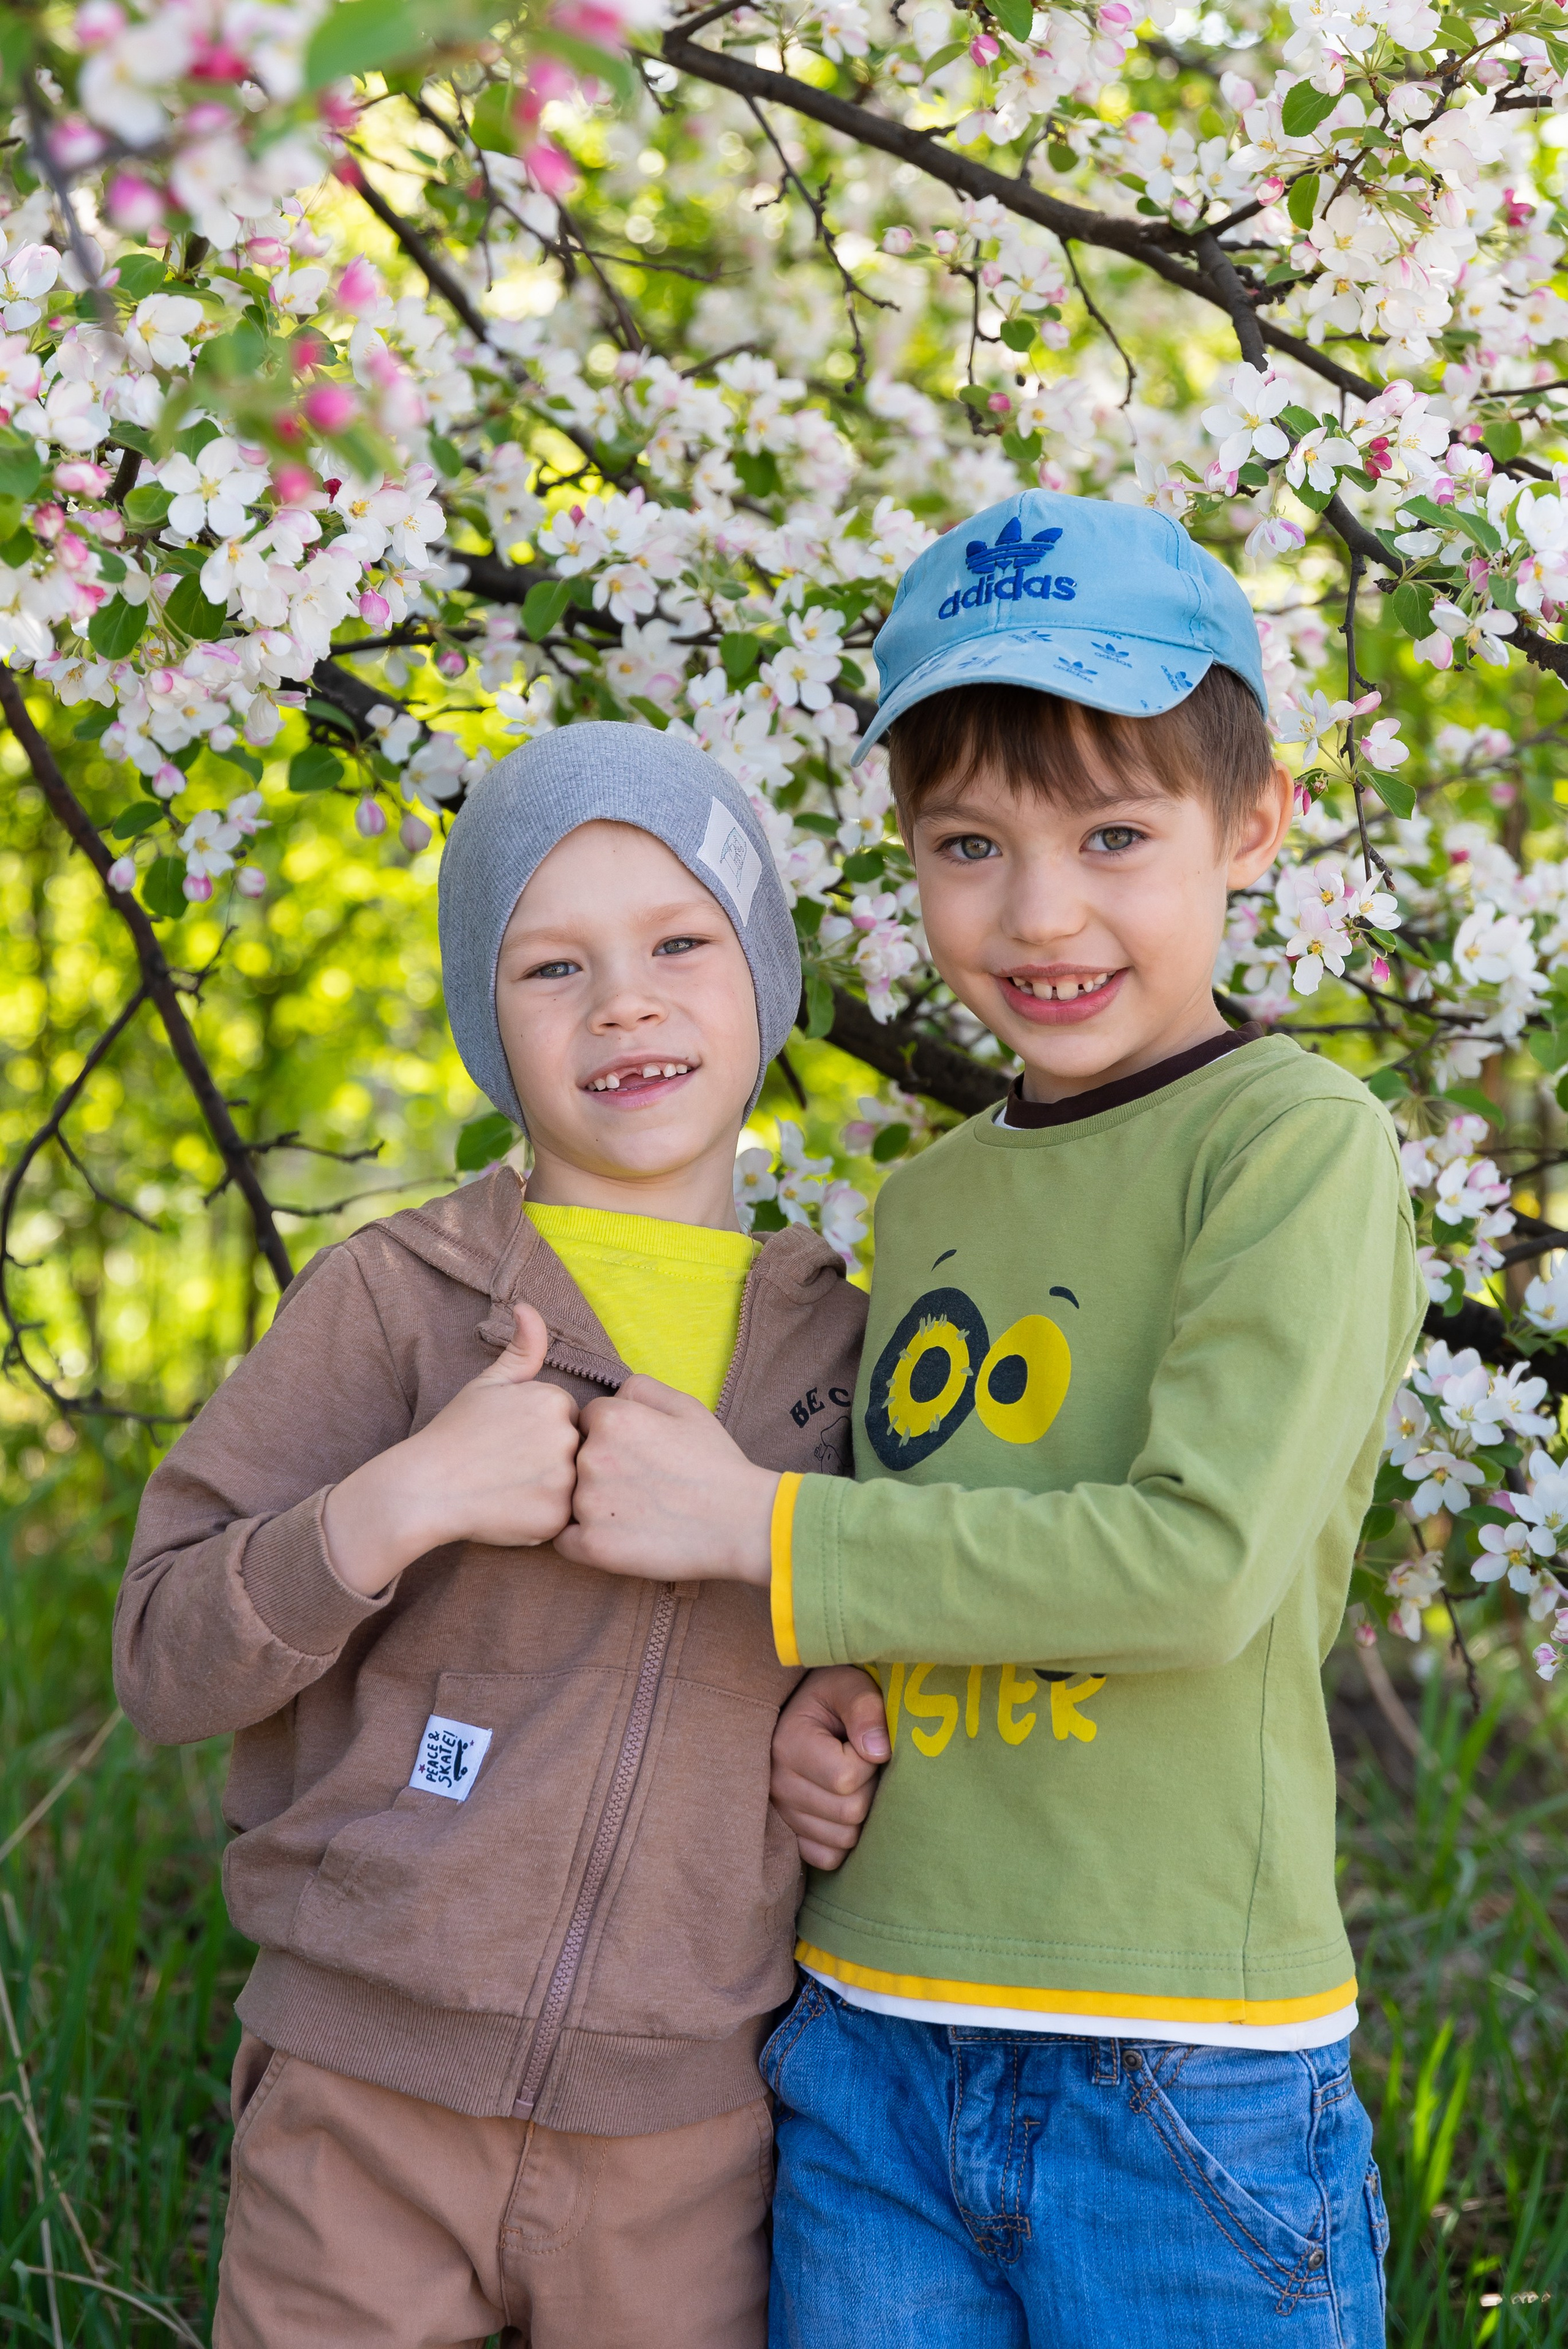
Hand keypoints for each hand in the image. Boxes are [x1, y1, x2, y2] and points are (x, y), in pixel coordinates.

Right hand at [323, 1303, 579, 1595]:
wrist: (424, 1489)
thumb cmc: (454, 1434)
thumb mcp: (488, 1384)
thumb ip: (522, 1349)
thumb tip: (529, 1307)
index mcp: (555, 1400)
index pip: (565, 1416)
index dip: (535, 1430)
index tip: (506, 1440)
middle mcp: (567, 1437)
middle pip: (573, 1448)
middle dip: (546, 1457)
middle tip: (505, 1465)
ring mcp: (565, 1480)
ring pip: (572, 1483)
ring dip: (547, 1487)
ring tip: (508, 1487)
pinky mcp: (556, 1518)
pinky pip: (562, 1516)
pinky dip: (540, 1516)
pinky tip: (509, 1508)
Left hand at [554, 1375, 776, 1584]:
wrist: (741, 1522)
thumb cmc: (716, 1463)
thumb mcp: (686, 1406)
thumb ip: (640, 1389)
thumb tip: (612, 1395)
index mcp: (611, 1418)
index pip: (587, 1424)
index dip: (612, 1441)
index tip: (636, 1458)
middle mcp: (591, 1456)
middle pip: (574, 1460)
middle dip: (600, 1471)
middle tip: (639, 1487)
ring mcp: (588, 1503)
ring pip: (569, 1500)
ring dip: (593, 1506)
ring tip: (635, 1514)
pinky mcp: (592, 1545)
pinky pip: (565, 1541)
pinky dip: (584, 1540)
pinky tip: (618, 1537)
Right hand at [770, 1667, 888, 1870]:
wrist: (807, 1711)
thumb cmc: (832, 1696)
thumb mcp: (849, 1685)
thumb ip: (866, 1709)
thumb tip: (879, 1752)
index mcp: (788, 1744)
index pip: (846, 1778)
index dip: (870, 1762)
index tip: (865, 1741)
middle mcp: (777, 1784)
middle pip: (849, 1812)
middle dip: (869, 1788)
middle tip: (863, 1762)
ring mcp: (781, 1813)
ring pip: (843, 1838)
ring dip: (860, 1813)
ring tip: (852, 1781)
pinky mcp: (790, 1834)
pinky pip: (828, 1857)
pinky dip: (843, 1838)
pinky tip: (843, 1806)